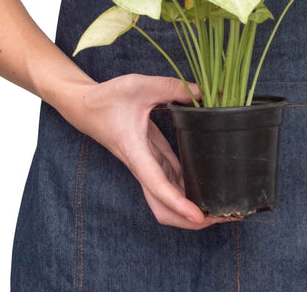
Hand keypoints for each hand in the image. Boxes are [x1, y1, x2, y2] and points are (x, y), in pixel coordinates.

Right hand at [58, 73, 231, 229]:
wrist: (86, 106)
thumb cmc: (108, 98)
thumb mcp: (141, 86)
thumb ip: (172, 88)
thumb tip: (203, 92)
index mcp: (137, 153)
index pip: (159, 187)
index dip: (179, 204)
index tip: (199, 217)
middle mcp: (142, 166)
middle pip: (163, 207)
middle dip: (189, 218)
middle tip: (221, 215)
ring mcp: (147, 165)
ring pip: (167, 199)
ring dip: (190, 207)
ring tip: (220, 204)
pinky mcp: (152, 158)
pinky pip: (170, 182)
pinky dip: (187, 190)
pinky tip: (206, 185)